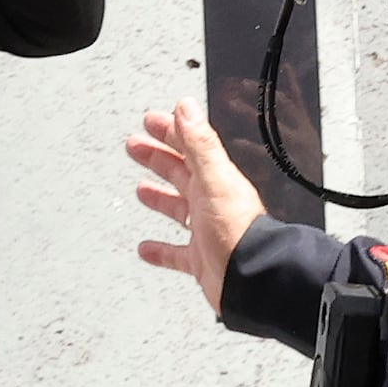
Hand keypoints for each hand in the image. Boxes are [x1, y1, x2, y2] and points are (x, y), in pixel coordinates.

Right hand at [126, 98, 261, 314]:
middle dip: (158, 157)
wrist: (251, 279)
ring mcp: (206, 231)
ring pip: (178, 208)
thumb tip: (187, 108)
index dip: (171, 131)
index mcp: (215, 180)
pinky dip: (160, 249)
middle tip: (136, 145)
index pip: (189, 146)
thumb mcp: (215, 180)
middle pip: (180, 173)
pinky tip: (147, 248)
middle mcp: (211, 202)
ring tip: (141, 188)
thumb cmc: (238, 232)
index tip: (152, 120)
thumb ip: (200, 144)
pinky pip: (175, 253)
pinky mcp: (200, 259)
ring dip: (159, 197)